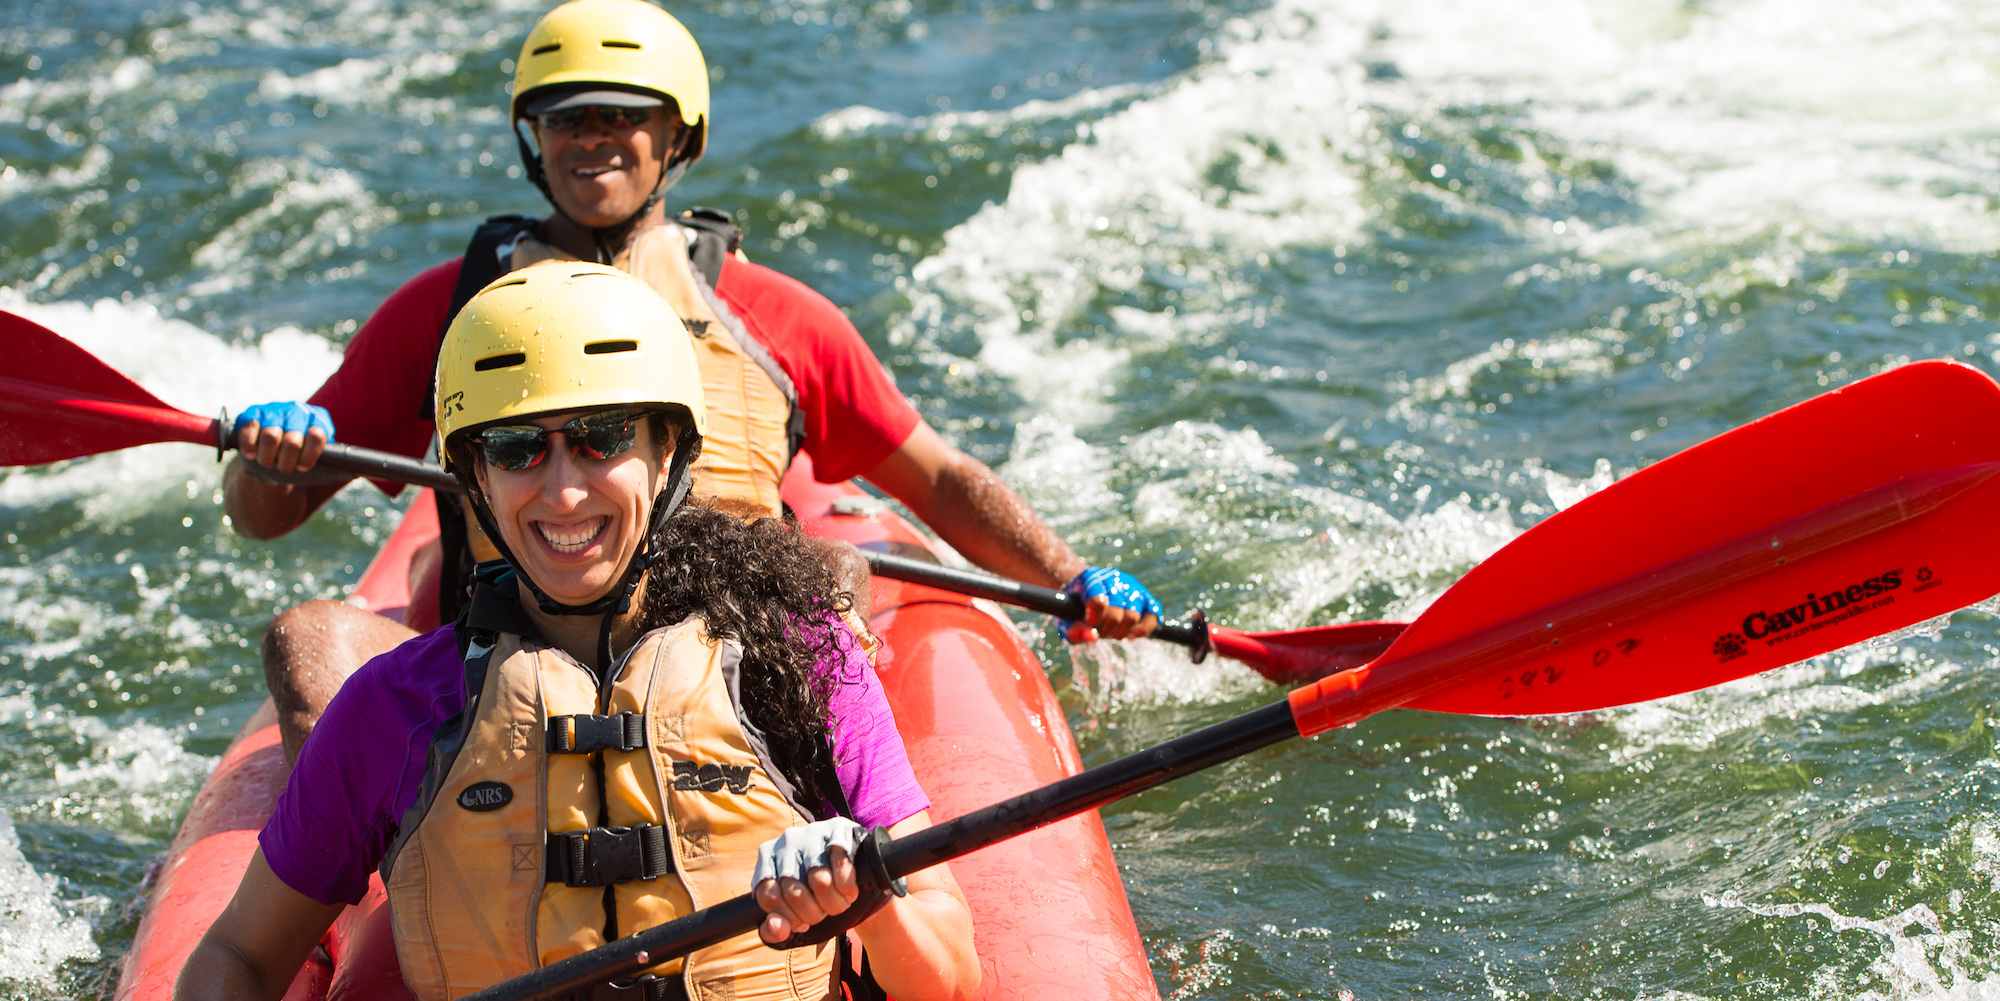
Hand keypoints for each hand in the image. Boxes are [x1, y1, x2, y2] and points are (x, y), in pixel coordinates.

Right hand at [233, 402, 333, 473]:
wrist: (273, 457)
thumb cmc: (301, 460)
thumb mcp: (324, 461)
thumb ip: (341, 465)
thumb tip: (360, 474)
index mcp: (319, 420)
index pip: (317, 435)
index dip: (308, 456)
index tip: (303, 467)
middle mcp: (298, 410)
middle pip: (293, 439)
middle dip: (286, 461)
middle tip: (284, 468)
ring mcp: (275, 409)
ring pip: (270, 435)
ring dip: (268, 457)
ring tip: (268, 462)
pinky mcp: (252, 412)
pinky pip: (250, 427)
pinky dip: (250, 446)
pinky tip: (252, 454)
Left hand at [752, 818, 865, 943]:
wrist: (852, 862)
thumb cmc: (814, 891)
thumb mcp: (790, 913)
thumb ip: (774, 930)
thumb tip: (777, 926)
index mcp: (767, 858)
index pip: (767, 895)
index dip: (788, 917)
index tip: (802, 921)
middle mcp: (786, 841)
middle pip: (795, 892)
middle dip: (814, 914)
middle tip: (824, 913)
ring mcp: (812, 832)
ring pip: (820, 881)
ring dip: (834, 903)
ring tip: (839, 903)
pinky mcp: (838, 830)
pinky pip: (841, 866)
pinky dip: (847, 887)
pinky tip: (849, 891)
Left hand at [1061, 567, 1160, 642]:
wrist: (1085, 591)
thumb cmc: (1073, 608)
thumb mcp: (1065, 619)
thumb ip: (1074, 630)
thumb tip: (1092, 637)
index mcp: (1091, 578)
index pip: (1098, 602)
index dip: (1094, 620)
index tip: (1089, 623)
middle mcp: (1114, 578)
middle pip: (1117, 614)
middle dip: (1107, 630)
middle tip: (1100, 631)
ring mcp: (1132, 585)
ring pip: (1134, 616)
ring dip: (1122, 632)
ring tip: (1112, 633)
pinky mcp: (1145, 595)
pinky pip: (1153, 614)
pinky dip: (1144, 629)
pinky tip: (1131, 635)